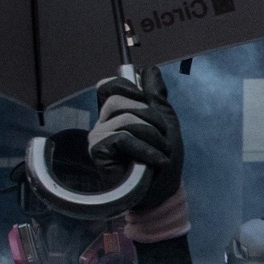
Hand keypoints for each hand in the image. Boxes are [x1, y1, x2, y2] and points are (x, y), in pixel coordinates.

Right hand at [89, 65, 184, 208]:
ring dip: (153, 136)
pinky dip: (145, 149)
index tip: (148, 100)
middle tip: (162, 138)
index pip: (110, 86)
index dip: (129, 87)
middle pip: (118, 100)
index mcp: (117, 114)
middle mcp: (103, 123)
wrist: (161, 193)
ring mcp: (98, 137)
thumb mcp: (165, 123)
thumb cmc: (162, 160)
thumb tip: (150, 70)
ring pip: (125, 118)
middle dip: (151, 117)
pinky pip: (122, 137)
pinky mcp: (98, 151)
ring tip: (161, 153)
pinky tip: (155, 161)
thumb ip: (156, 96)